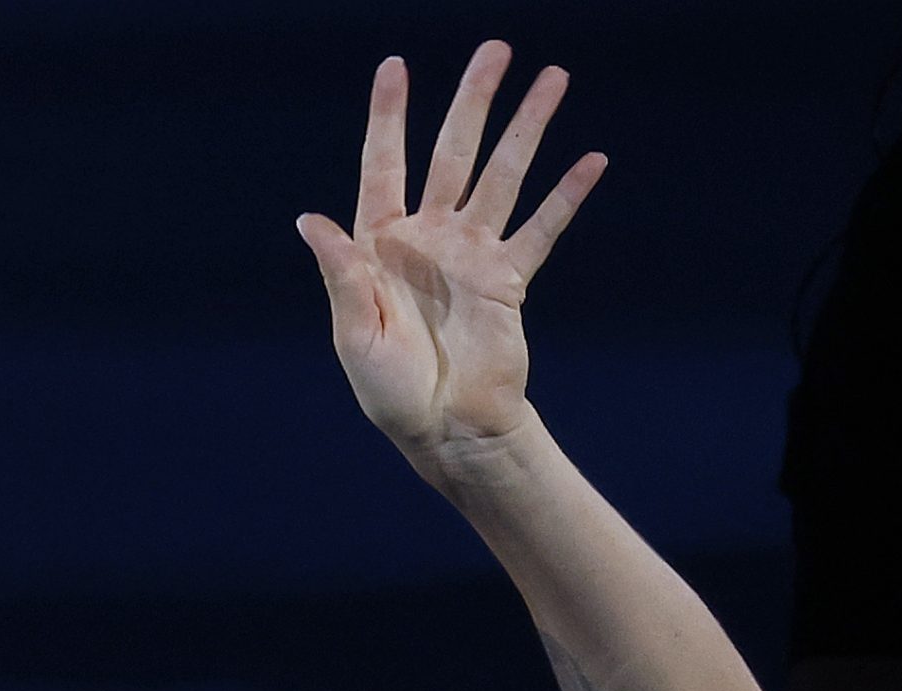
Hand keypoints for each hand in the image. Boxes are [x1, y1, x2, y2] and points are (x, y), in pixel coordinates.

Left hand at [295, 42, 606, 471]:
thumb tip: (310, 221)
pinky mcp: (509, 279)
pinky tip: (591, 160)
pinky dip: (566, 196)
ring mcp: (472, 254)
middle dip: (474, 101)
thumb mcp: (354, 333)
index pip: (384, 165)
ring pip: (503, 176)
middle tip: (496, 49)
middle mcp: (428, 238)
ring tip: (553, 78)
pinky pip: (541, 229)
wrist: (445, 429)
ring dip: (528, 129)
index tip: (395, 66)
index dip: (389, 116)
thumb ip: (341, 275)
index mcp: (380, 245)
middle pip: (452, 154)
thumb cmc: (389, 391)